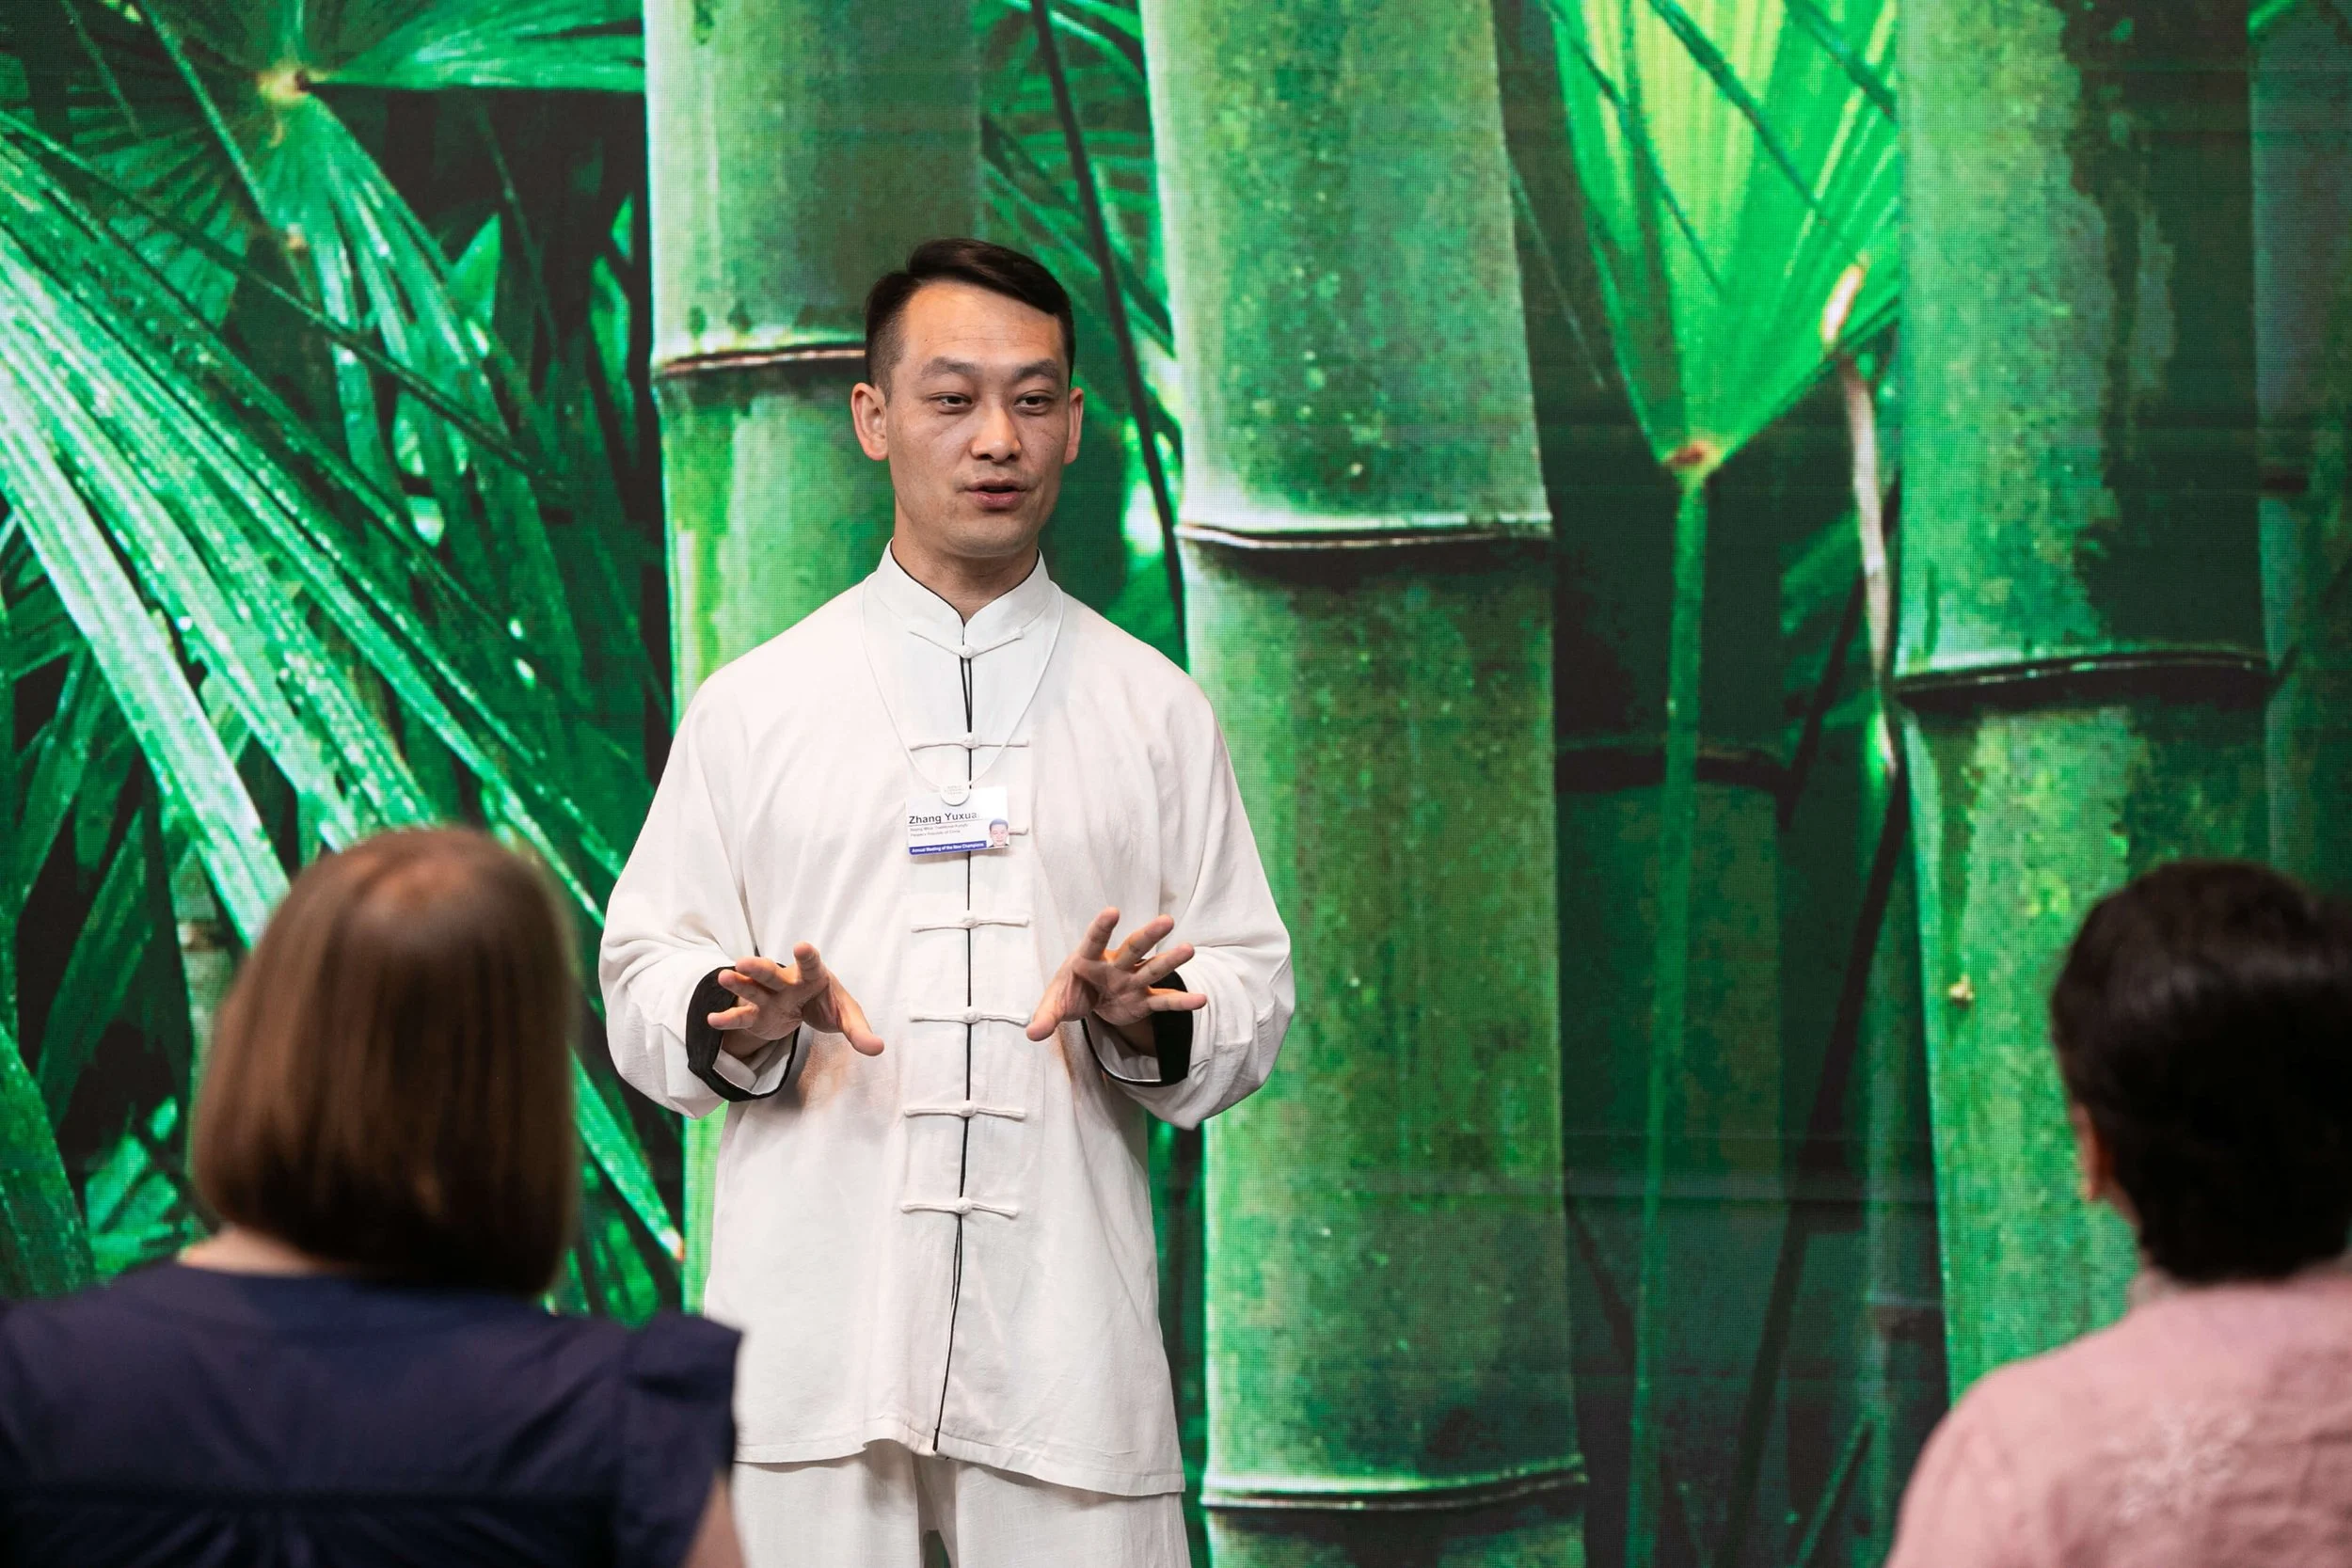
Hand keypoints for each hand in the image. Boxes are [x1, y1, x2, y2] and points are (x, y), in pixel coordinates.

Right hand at [708, 942, 884, 1057]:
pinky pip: (742, 1017)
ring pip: (752, 989)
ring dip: (738, 984)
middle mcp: (787, 982)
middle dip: (759, 968)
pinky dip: (729, 1019)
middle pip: (772, 974)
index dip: (807, 957)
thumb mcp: (846, 1016)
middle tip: (744, 961)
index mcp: (813, 976)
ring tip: (723, 978)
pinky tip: (713, 1020)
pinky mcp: (757, 1015)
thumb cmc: (827, 1004)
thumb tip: (878, 1049)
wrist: (804, 1007)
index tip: (801, 947)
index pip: (811, 964)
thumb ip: (859, 1031)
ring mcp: (769, 997)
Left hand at [1026, 908, 1206, 1042]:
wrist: (1088, 1002)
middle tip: (1167, 921)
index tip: (1112, 911)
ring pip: (1152, 969)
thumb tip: (1032, 1034)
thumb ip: (1045, 1017)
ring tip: (1189, 949)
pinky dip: (1181, 1002)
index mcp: (1087, 959)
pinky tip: (1200, 1000)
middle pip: (1133, 947)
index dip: (1102, 927)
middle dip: (1148, 935)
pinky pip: (1163, 1001)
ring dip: (1170, 960)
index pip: (1094, 940)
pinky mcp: (1143, 1000)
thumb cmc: (1070, 993)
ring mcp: (1131, 981)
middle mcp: (1114, 965)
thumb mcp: (1054, 1005)